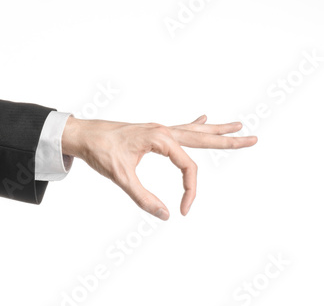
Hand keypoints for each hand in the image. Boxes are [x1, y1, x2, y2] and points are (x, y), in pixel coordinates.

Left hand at [61, 114, 256, 219]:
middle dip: (228, 139)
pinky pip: (179, 128)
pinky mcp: (152, 132)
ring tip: (237, 125)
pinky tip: (203, 118)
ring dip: (216, 129)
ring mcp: (158, 129)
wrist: (82, 133)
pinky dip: (194, 125)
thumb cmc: (99, 150)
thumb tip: (164, 215)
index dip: (191, 190)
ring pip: (194, 130)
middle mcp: (163, 130)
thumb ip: (143, 197)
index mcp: (159, 139)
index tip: (184, 210)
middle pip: (203, 137)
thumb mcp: (120, 177)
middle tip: (252, 138)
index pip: (188, 166)